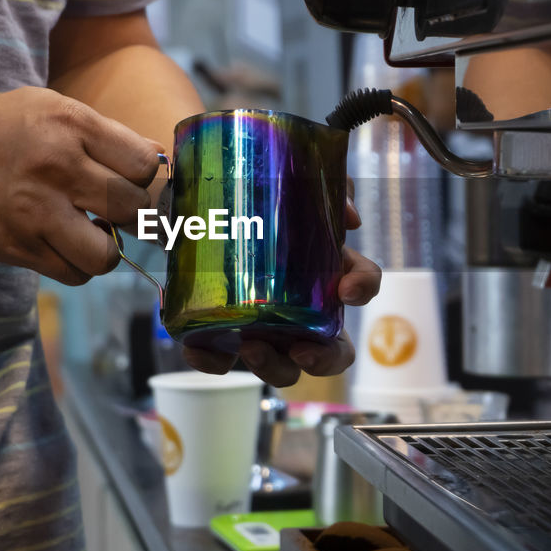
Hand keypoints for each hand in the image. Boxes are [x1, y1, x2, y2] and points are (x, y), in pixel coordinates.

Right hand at [0, 86, 160, 283]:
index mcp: (70, 123)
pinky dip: (77, 266)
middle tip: (115, 212)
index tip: (131, 181)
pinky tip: (64, 245)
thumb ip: (101, 134)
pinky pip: (74, 274)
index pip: (143, 164)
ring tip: (91, 234)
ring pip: (107, 254)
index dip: (144, 177)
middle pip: (134, 209)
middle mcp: (58, 165)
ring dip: (106, 250)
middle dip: (132, 216)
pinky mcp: (19, 246)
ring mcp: (37, 210)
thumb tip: (155, 163)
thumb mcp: (47, 108)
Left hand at [181, 178, 382, 386]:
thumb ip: (323, 187)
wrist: (187, 212)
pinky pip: (219, 359)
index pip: (359, 285)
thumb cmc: (246, 205)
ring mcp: (263, 328)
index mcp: (320, 272)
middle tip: (302, 350)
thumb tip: (350, 215)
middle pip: (330, 351)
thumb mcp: (284, 184)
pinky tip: (196, 348)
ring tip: (249, 344)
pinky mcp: (221, 335)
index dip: (363, 289)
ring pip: (280, 366)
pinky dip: (211, 360)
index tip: (347, 291)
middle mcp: (300, 310)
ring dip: (270, 365)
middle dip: (323, 359)